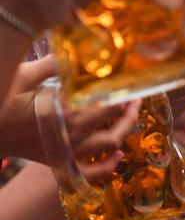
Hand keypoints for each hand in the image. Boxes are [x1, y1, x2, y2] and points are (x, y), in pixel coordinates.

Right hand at [0, 56, 138, 173]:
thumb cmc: (2, 101)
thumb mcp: (25, 75)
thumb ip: (54, 63)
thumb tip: (78, 46)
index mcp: (67, 111)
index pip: (111, 103)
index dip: (126, 92)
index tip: (133, 80)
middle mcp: (74, 133)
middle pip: (117, 124)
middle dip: (131, 108)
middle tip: (136, 94)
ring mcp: (69, 151)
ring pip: (110, 145)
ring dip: (126, 130)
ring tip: (131, 114)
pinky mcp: (60, 162)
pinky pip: (89, 173)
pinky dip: (107, 167)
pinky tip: (118, 156)